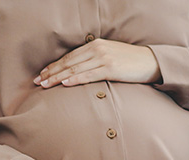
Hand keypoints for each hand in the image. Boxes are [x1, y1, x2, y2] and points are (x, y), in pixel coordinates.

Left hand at [34, 39, 160, 87]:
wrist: (150, 62)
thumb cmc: (131, 61)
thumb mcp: (111, 55)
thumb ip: (95, 59)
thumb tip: (80, 70)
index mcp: (95, 45)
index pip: (69, 57)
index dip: (54, 66)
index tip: (43, 73)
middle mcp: (97, 50)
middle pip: (69, 63)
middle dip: (52, 72)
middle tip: (38, 81)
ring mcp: (103, 58)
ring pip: (75, 69)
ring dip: (58, 78)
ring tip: (46, 85)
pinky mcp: (110, 69)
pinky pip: (88, 75)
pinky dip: (75, 80)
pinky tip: (64, 84)